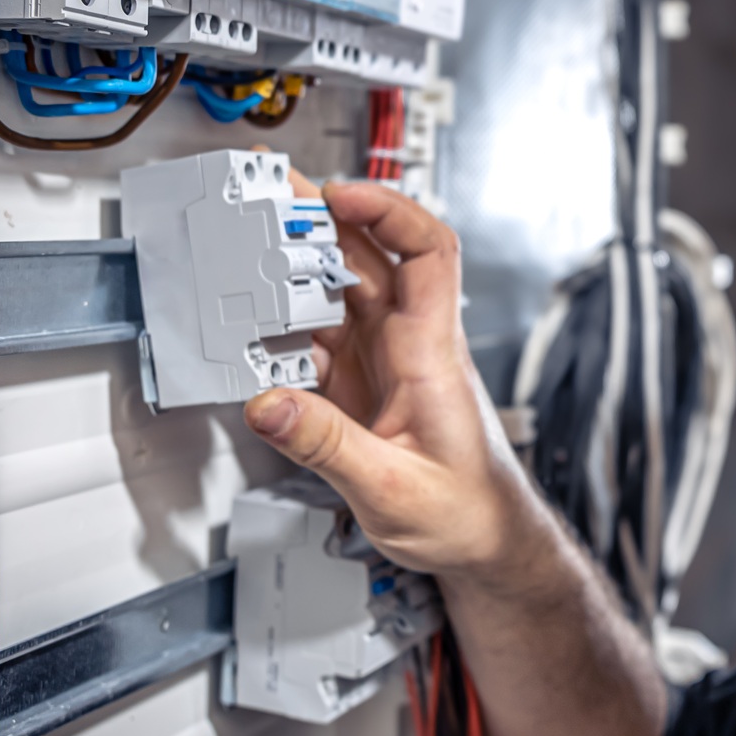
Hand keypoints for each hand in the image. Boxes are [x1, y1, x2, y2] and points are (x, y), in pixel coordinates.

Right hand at [243, 180, 550, 582]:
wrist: (485, 541)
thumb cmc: (467, 512)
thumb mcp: (392, 490)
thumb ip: (326, 446)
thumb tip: (267, 403)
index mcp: (432, 354)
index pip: (428, 252)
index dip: (387, 210)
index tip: (337, 193)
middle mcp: (411, 345)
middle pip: (369, 258)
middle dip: (319, 221)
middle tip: (266, 198)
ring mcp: (386, 362)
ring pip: (340, 293)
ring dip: (298, 270)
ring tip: (250, 248)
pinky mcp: (362, 386)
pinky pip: (318, 340)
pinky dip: (286, 329)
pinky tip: (258, 330)